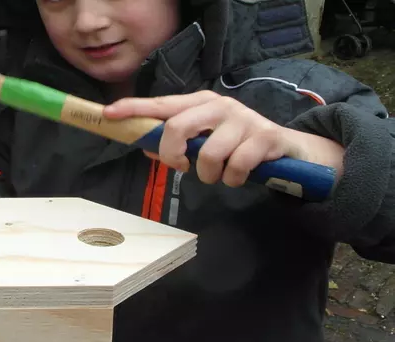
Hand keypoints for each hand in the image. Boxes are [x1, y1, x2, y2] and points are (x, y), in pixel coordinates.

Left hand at [103, 91, 343, 186]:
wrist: (290, 149)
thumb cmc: (238, 145)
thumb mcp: (204, 142)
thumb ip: (176, 144)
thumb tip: (145, 146)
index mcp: (200, 104)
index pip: (161, 104)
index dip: (134, 108)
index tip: (109, 113)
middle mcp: (219, 106)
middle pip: (177, 128)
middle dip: (174, 156)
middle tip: (183, 167)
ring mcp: (243, 119)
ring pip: (208, 154)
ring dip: (210, 175)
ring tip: (220, 174)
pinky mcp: (264, 137)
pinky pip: (236, 167)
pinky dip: (233, 179)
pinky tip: (240, 175)